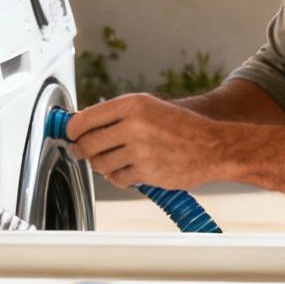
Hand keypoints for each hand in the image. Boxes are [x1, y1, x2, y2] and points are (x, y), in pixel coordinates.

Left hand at [66, 93, 225, 190]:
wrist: (214, 147)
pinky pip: (117, 179)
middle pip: (88, 143)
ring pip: (100, 164)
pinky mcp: (146, 172)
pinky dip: (119, 178)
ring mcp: (140, 150)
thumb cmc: (181, 127)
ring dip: (102, 165)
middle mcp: (134, 125)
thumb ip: (117, 115)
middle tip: (83, 152)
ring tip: (114, 160)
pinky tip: (130, 171)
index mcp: (133, 104)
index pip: (85, 119)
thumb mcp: (149, 108)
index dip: (72, 130)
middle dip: (82, 150)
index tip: (70, 134)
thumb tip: (82, 124)